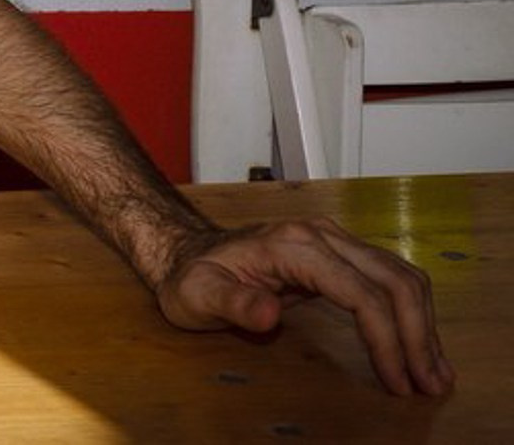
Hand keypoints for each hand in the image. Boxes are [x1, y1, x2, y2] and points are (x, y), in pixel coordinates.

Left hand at [156, 216, 454, 396]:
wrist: (186, 254)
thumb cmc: (192, 277)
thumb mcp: (198, 295)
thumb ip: (232, 304)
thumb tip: (268, 313)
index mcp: (292, 245)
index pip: (360, 292)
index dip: (386, 339)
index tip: (397, 379)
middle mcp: (319, 235)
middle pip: (393, 281)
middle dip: (419, 335)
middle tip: (429, 383)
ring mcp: (331, 240)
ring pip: (399, 277)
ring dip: (423, 325)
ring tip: (433, 372)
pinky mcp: (338, 253)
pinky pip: (388, 280)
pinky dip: (410, 312)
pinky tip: (417, 344)